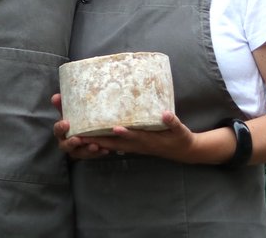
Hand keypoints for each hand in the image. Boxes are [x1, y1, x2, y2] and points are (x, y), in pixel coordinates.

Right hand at [51, 93, 109, 159]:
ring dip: (87, 150)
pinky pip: (92, 156)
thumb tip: (56, 97)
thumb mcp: (71, 110)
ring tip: (95, 146)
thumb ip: (63, 104)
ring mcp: (77, 150)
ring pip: (79, 153)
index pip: (57, 130)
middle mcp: (66, 142)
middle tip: (78, 139)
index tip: (67, 123)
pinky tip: (105, 150)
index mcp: (62, 131)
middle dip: (71, 143)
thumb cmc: (77, 118)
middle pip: (65, 146)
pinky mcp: (87, 155)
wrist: (89, 128)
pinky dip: (98, 153)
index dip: (60, 128)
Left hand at [83, 111, 197, 162]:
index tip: (115, 128)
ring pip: (114, 146)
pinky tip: (94, 139)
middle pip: (117, 144)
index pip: (136, 137)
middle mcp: (139, 146)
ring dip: (98, 143)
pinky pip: (116, 146)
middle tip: (83, 137)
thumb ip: (173, 122)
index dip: (126, 133)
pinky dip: (105, 143)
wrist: (184, 151)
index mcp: (150, 141)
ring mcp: (135, 147)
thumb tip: (165, 114)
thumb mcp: (180, 131)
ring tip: (81, 138)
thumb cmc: (181, 139)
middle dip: (101, 141)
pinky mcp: (134, 146)